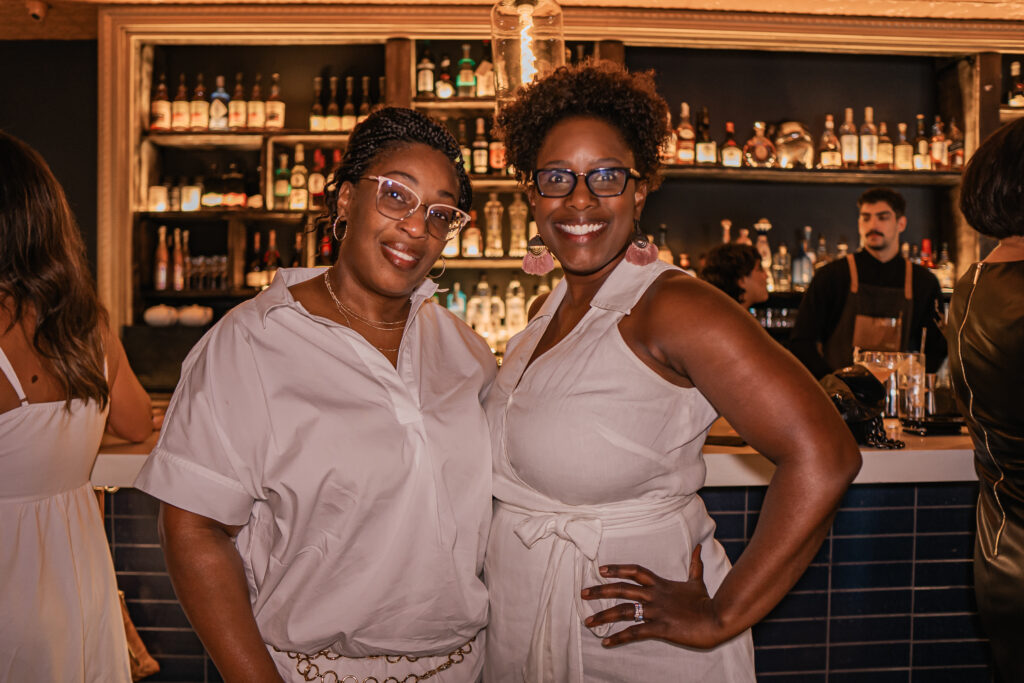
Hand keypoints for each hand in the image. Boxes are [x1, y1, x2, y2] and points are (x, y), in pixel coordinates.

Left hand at [580, 545, 725, 648]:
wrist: (718, 619)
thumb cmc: (707, 602)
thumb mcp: (697, 582)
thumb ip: (695, 565)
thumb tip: (698, 547)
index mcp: (661, 584)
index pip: (635, 571)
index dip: (617, 569)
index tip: (600, 570)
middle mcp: (655, 596)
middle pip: (622, 589)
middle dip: (600, 591)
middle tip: (582, 593)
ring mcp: (656, 612)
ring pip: (623, 611)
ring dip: (603, 616)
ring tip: (588, 622)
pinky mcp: (660, 628)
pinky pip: (634, 633)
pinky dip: (619, 638)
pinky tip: (606, 642)